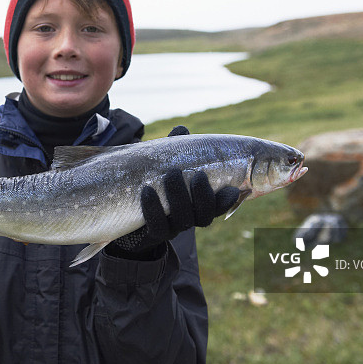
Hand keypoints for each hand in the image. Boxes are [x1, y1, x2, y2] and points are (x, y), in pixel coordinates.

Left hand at [109, 125, 239, 257]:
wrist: (131, 212)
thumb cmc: (157, 183)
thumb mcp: (166, 165)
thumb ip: (175, 150)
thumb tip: (182, 130)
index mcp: (200, 204)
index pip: (219, 206)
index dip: (226, 201)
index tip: (231, 189)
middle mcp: (190, 218)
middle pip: (204, 216)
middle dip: (203, 196)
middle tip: (198, 175)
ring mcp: (173, 227)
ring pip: (183, 220)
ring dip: (179, 197)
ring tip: (171, 174)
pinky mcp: (154, 233)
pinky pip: (157, 226)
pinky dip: (154, 209)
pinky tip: (147, 192)